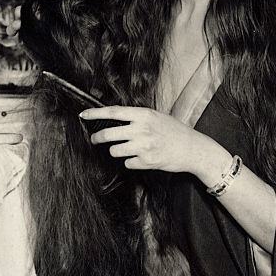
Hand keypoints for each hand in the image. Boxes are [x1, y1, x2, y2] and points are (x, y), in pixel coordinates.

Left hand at [79, 105, 227, 178]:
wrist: (192, 149)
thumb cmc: (174, 131)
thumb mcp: (156, 117)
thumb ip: (137, 117)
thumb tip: (113, 119)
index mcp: (144, 115)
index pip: (113, 112)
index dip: (95, 114)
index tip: (83, 115)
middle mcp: (142, 129)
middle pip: (108, 134)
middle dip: (97, 138)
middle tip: (95, 139)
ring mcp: (144, 146)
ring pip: (115, 150)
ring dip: (117, 151)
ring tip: (128, 149)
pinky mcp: (146, 161)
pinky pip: (127, 163)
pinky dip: (131, 161)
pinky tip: (143, 158)